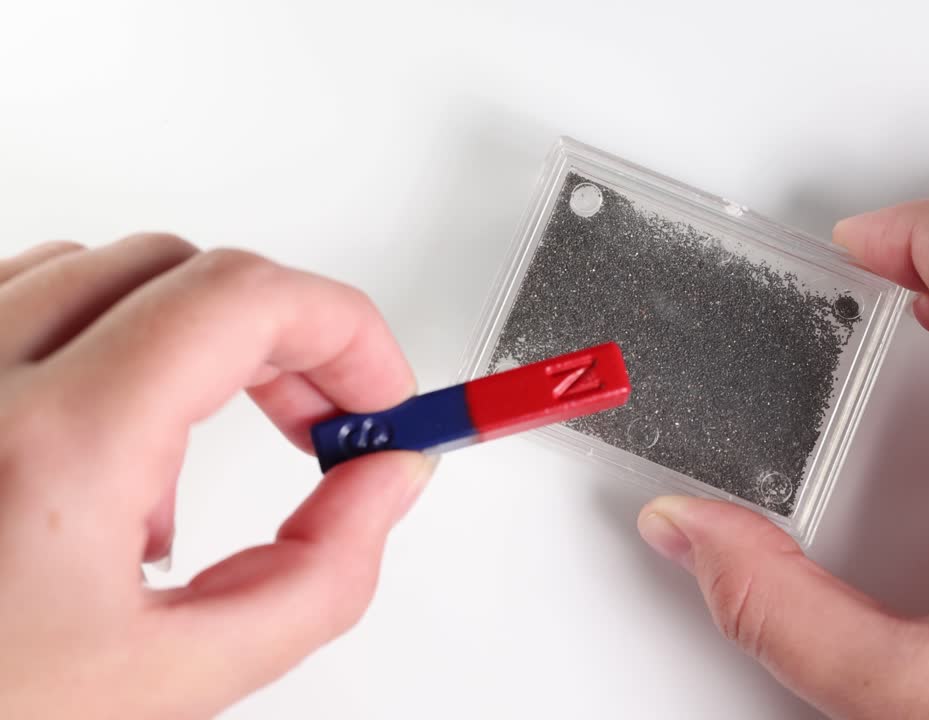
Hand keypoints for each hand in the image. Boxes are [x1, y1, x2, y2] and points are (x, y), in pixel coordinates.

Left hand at [0, 236, 432, 717]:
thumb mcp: (172, 684)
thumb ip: (319, 577)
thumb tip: (384, 484)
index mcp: (54, 447)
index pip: (246, 299)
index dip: (348, 331)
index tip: (380, 393)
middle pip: (189, 271)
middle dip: (287, 338)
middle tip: (323, 420)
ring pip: (105, 273)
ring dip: (192, 342)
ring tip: (190, 461)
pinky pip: (22, 299)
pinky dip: (102, 347)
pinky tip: (103, 447)